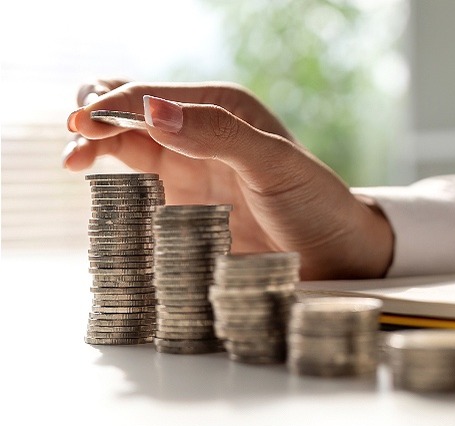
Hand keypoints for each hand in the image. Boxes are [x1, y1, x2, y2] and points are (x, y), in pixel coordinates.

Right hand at [64, 80, 393, 279]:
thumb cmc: (315, 203)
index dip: (113, 104)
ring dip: (93, 142)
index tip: (84, 122)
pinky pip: (134, 179)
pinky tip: (92, 178)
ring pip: (125, 141)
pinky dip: (107, 173)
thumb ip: (219, 135)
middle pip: (130, 111)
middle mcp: (201, 131)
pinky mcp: (183, 201)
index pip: (153, 95)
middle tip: (76, 140)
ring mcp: (189, 166)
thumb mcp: (275, 164)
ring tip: (73, 160)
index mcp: (223, 109)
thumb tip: (154, 110)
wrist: (334, 253)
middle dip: (95, 116)